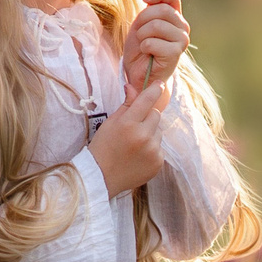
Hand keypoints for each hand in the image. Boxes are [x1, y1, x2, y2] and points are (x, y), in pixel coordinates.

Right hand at [89, 76, 172, 197]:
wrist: (101, 176)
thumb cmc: (103, 147)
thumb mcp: (111, 122)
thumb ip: (126, 104)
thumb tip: (132, 86)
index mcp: (128, 123)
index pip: (147, 100)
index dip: (154, 90)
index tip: (159, 84)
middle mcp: (143, 136)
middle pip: (156, 114)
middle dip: (147, 117)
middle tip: (134, 126)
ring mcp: (152, 150)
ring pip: (159, 131)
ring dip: (150, 133)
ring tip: (134, 144)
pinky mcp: (158, 162)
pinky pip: (160, 147)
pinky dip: (152, 148)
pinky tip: (138, 155)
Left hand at [121, 0, 189, 91]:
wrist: (140, 72)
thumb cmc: (141, 47)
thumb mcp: (142, 23)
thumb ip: (149, 9)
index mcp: (175, 16)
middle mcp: (183, 27)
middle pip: (162, 10)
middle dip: (143, 20)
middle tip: (140, 33)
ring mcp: (182, 40)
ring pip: (156, 25)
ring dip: (142, 35)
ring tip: (144, 44)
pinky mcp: (176, 53)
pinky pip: (152, 42)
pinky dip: (143, 47)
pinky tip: (147, 53)